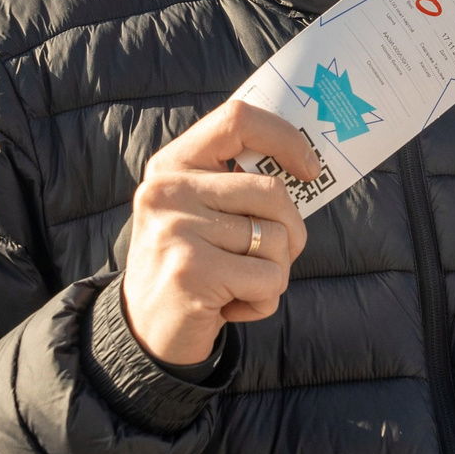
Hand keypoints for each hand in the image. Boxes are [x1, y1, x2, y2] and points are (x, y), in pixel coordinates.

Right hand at [120, 101, 318, 365]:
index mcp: (172, 165)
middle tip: (270, 257)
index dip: (285, 138)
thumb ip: (235, 187)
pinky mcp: (192, 271)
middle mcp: (168, 191)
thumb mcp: (198, 213)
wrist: (144, 333)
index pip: (237, 120)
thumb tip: (305, 169)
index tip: (310, 168)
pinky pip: (270, 278)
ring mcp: (177, 229)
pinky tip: (231, 307)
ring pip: (276, 240)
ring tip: (236, 286)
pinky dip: (264, 301)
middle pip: (272, 192)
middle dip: (291, 232)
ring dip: (273, 273)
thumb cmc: (190, 266)